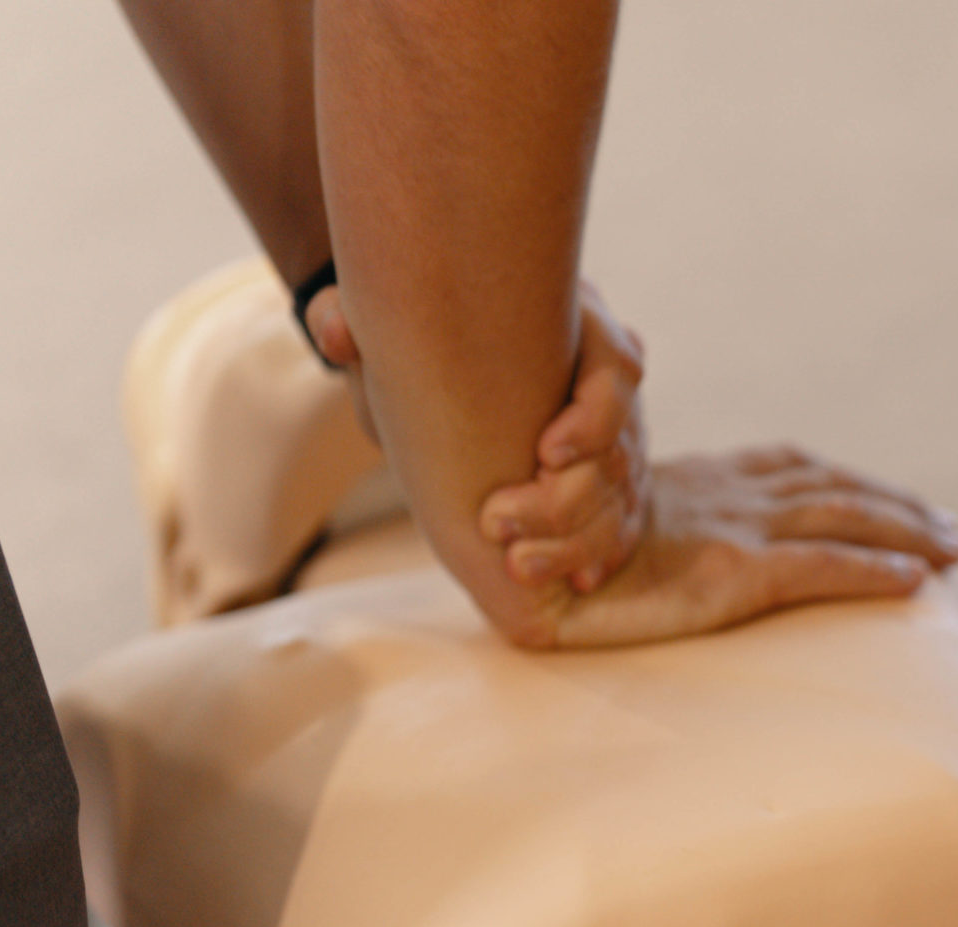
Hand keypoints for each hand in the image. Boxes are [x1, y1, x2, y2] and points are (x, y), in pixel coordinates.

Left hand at [309, 279, 652, 594]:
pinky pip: (622, 520)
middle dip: (566, 499)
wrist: (430, 358)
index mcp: (578, 325)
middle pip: (618, 449)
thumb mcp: (382, 320)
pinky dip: (600, 550)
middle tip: (495, 521)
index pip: (617, 371)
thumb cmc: (416, 333)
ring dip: (578, 539)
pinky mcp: (608, 479)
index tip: (545, 453)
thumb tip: (335, 338)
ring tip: (520, 565)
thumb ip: (351, 318)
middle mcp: (605, 385)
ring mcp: (616, 435)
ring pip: (622, 494)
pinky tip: (576, 579)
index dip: (593, 418)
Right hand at [497, 445, 957, 649]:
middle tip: (953, 530)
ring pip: (843, 520)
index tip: (899, 500)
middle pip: (835, 489)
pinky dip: (872, 570)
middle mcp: (727, 497)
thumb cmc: (542, 544)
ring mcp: (731, 533)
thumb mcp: (600, 518)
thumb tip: (652, 526)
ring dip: (906, 533)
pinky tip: (915, 584)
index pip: (796, 469)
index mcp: (701, 482)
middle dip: (899, 507)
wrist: (508, 564)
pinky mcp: (729, 575)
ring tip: (954, 551)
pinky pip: (818, 569)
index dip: (853, 481)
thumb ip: (640, 512)